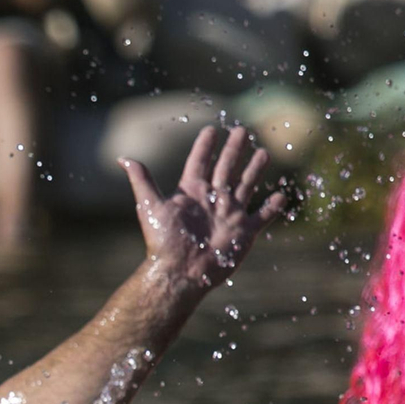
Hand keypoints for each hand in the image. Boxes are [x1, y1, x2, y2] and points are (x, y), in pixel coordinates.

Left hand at [121, 126, 287, 293]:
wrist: (180, 273)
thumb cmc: (163, 241)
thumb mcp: (150, 205)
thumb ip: (141, 180)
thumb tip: (122, 157)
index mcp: (191, 192)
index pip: (199, 163)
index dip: (205, 147)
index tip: (211, 130)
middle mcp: (211, 201)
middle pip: (226, 169)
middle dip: (234, 150)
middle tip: (242, 131)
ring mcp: (229, 216)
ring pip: (246, 186)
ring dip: (255, 170)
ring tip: (264, 153)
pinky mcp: (243, 233)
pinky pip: (262, 216)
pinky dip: (273, 207)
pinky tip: (282, 195)